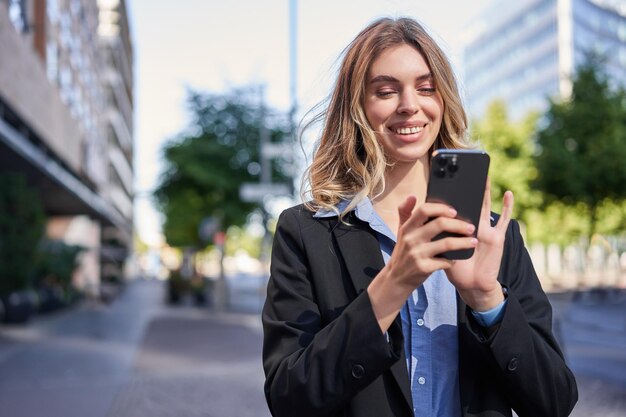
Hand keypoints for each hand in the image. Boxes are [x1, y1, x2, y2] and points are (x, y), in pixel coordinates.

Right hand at [367, 195, 477, 331]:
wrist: (396, 278)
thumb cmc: (403, 252)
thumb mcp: (401, 232)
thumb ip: (406, 213)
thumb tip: (412, 196)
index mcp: (407, 227)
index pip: (424, 210)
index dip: (441, 208)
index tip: (454, 211)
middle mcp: (411, 239)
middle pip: (439, 224)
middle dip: (459, 224)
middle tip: (471, 227)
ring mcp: (417, 254)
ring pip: (446, 244)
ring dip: (463, 242)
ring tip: (473, 241)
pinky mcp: (423, 268)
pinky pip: (445, 262)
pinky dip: (453, 260)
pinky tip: (458, 259)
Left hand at [446, 179, 513, 310]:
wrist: (471, 286)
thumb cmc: (456, 268)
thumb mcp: (443, 248)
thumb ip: (439, 233)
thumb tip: (431, 215)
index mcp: (457, 227)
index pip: (452, 206)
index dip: (449, 193)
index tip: (442, 176)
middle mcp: (471, 225)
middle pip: (468, 201)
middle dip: (465, 186)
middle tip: (462, 167)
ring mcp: (485, 229)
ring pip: (484, 206)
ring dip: (484, 190)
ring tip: (483, 173)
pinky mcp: (497, 237)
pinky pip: (503, 220)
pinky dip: (508, 207)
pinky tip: (509, 193)